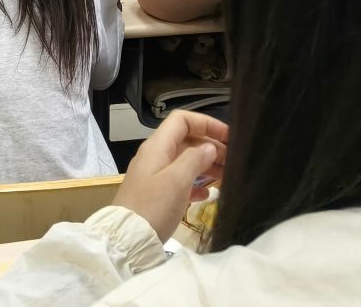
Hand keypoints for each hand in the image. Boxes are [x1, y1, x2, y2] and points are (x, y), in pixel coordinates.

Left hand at [113, 110, 226, 241]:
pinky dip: (195, 184)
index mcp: (158, 146)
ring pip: (185, 162)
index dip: (206, 123)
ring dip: (206, 166)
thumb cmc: (153, 206)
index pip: (182, 120)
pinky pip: (180, 181)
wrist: (128, 240)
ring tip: (227, 177)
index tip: (227, 136)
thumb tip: (209, 147)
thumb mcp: (177, 180)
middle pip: (186, 141)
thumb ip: (194, 159)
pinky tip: (207, 194)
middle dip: (210, 147)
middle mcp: (155, 156)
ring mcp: (155, 175)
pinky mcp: (156, 194)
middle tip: (233, 161)